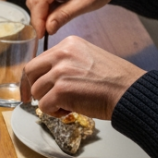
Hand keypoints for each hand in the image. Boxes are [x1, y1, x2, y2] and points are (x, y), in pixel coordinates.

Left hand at [20, 36, 144, 119]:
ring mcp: (60, 72)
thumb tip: (48, 77)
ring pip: (37, 91)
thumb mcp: (88, 58)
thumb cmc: (114, 80)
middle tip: (30, 101)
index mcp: (68, 44)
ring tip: (67, 105)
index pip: (40, 59)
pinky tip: (69, 111)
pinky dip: (54, 113)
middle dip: (29, 88)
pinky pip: (44, 106)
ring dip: (48, 102)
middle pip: (30, 71)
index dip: (34, 76)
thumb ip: (67, 63)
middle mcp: (62, 54)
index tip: (30, 86)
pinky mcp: (60, 90)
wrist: (128, 91)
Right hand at [25, 0, 129, 37]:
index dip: (38, 20)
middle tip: (49, 31)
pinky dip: (45, 5)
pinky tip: (57, 11)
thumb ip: (65, 15)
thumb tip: (47, 28)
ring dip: (42, 12)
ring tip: (55, 21)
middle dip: (39, 17)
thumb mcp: (87, 3)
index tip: (41, 36)